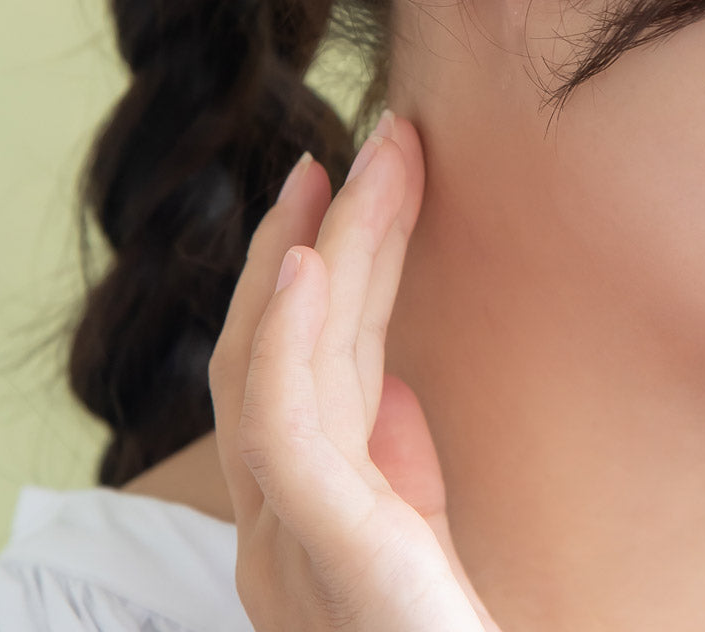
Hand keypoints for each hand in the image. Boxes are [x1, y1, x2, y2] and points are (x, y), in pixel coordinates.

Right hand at [209, 111, 500, 631]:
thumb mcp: (427, 539)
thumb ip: (397, 464)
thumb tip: (390, 388)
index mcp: (305, 513)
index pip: (308, 362)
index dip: (328, 267)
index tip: (353, 183)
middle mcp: (277, 523)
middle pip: (290, 347)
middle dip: (325, 237)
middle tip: (362, 146)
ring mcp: (288, 545)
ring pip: (283, 365)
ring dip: (319, 253)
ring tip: (353, 167)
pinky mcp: (327, 559)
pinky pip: (284, 433)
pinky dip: (286, 341)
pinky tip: (308, 266)